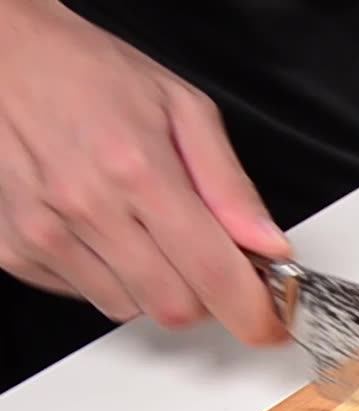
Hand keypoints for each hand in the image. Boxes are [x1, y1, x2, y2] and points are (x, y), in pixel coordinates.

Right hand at [0, 0, 289, 343]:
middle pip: (175, 308)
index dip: (252, 313)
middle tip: (204, 258)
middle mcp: (88, 207)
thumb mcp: (183, 109)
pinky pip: (87, 296)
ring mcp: (46, 233)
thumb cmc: (89, 74)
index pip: (213, 274)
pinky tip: (104, 231)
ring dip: (154, 286)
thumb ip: (231, 187)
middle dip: (204, 297)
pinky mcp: (15, 249)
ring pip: (131, 309)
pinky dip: (110, 277)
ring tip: (144, 230)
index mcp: (139, 170)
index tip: (270, 325)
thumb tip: (269, 246)